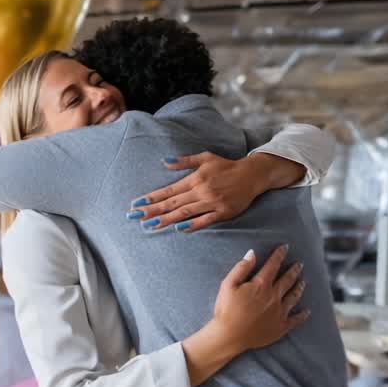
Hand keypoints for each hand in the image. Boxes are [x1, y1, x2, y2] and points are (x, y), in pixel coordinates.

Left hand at [129, 152, 264, 231]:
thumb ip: (184, 161)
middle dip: (152, 210)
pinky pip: (205, 220)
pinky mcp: (224, 212)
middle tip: (134, 217)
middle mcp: (202, 190)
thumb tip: (164, 161)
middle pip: (172, 203)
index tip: (136, 203)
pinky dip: (192, 224)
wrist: (253, 174)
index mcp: (195, 178)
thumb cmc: (226, 166)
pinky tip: (178, 228)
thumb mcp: (205, 158)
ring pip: (185, 213)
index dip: (151, 198)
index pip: (169, 190)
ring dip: (166, 219)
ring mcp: (212, 202)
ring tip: (149, 225)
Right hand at [210, 245, 309, 352]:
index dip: (279, 255)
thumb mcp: (227, 285)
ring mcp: (280, 312)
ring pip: (294, 296)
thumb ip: (241, 268)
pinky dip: (302, 315)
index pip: (273, 265)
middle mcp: (274, 296)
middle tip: (299, 264)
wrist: (229, 336)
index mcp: (261, 285)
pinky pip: (296, 319)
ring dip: (299, 287)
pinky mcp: (281, 326)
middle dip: (294, 270)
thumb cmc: (225, 310)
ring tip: (303, 281)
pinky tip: (306, 311)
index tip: (285, 247)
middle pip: (288, 280)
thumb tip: (252, 253)